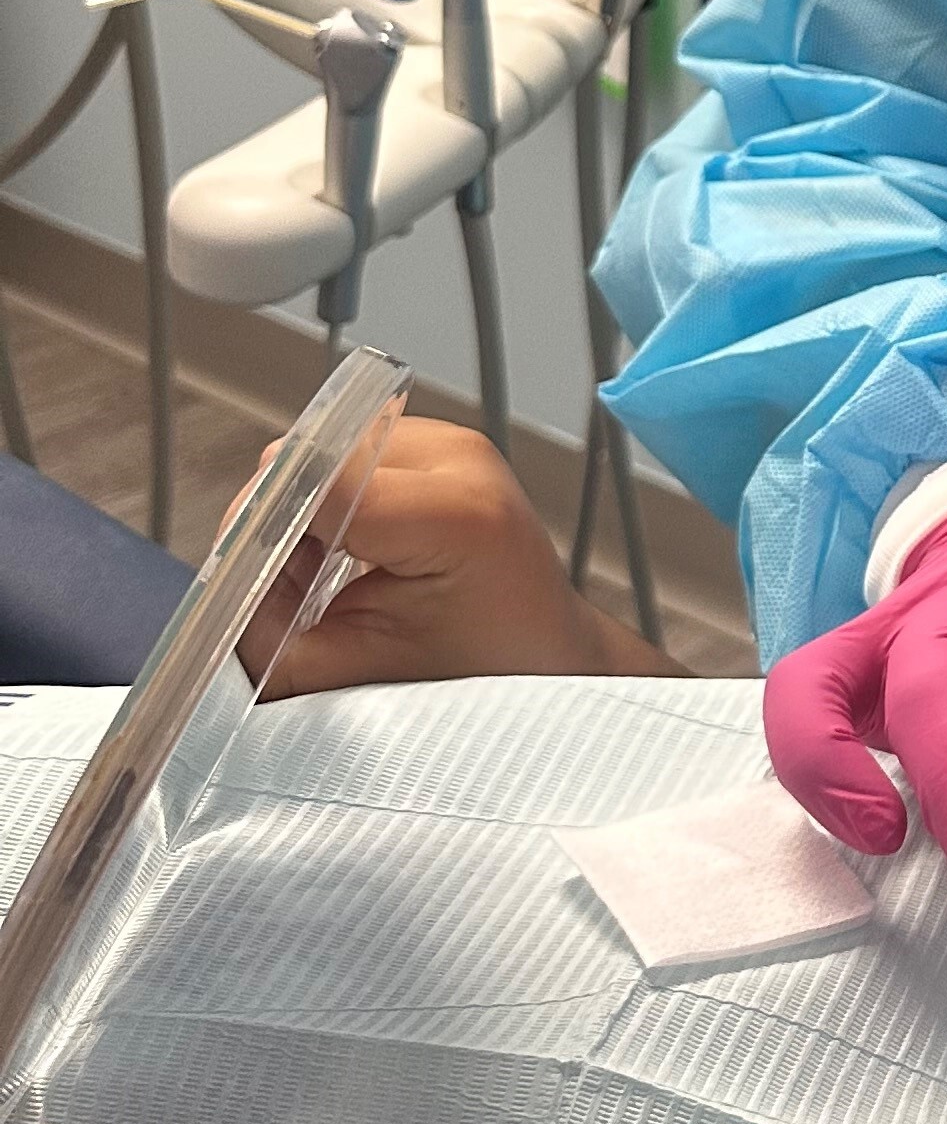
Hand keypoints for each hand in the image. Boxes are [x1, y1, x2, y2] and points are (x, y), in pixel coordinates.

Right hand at [241, 421, 671, 694]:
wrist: (553, 661)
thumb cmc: (482, 678)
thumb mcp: (355, 676)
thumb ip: (271, 637)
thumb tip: (216, 594)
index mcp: (454, 513)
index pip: (314, 483)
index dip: (261, 535)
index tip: (242, 591)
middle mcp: (458, 458)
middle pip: (309, 460)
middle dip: (277, 530)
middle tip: (288, 600)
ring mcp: (452, 444)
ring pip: (319, 455)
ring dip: (301, 517)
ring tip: (324, 583)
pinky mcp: (440, 447)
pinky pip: (347, 457)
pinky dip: (328, 507)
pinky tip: (347, 559)